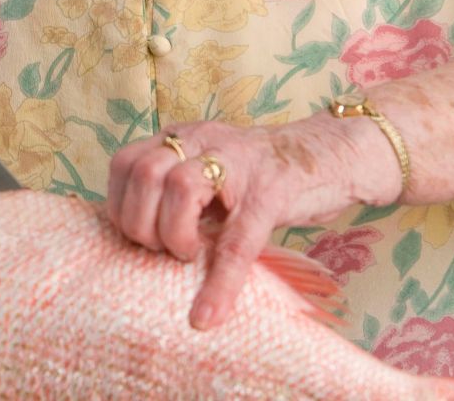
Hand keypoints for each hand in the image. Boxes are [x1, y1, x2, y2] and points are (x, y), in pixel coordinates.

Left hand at [105, 115, 398, 330]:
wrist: (334, 155)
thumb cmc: (264, 176)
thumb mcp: (212, 172)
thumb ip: (176, 191)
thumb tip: (138, 237)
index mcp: (185, 138)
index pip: (125, 163)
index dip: (119, 205)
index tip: (135, 235)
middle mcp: (204, 141)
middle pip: (144, 172)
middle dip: (140, 223)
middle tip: (164, 249)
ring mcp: (239, 163)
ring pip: (179, 188)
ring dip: (173, 236)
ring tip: (189, 255)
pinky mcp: (271, 193)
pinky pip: (236, 241)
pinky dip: (218, 283)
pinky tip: (208, 314)